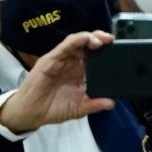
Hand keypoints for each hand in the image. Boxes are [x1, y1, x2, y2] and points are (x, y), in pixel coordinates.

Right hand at [0, 31, 114, 132]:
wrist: (32, 113)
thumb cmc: (54, 109)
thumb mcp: (80, 108)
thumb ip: (95, 104)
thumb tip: (113, 102)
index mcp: (80, 73)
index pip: (95, 57)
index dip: (106, 51)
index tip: (119, 50)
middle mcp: (72, 63)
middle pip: (88, 46)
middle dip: (101, 40)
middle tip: (112, 40)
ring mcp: (61, 60)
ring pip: (77, 42)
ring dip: (90, 37)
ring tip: (101, 40)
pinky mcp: (51, 59)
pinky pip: (65, 46)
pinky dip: (76, 40)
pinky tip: (85, 38)